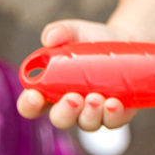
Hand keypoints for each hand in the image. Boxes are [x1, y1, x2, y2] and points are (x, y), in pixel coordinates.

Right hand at [15, 19, 139, 130]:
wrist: (126, 40)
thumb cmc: (92, 39)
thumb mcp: (75, 31)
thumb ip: (60, 31)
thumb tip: (50, 38)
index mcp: (51, 89)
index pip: (33, 105)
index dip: (29, 105)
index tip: (33, 95)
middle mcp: (71, 106)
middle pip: (60, 119)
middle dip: (64, 113)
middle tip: (72, 98)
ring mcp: (94, 112)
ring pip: (87, 124)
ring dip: (89, 114)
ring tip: (95, 97)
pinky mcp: (117, 113)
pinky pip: (113, 121)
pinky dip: (113, 115)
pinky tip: (114, 103)